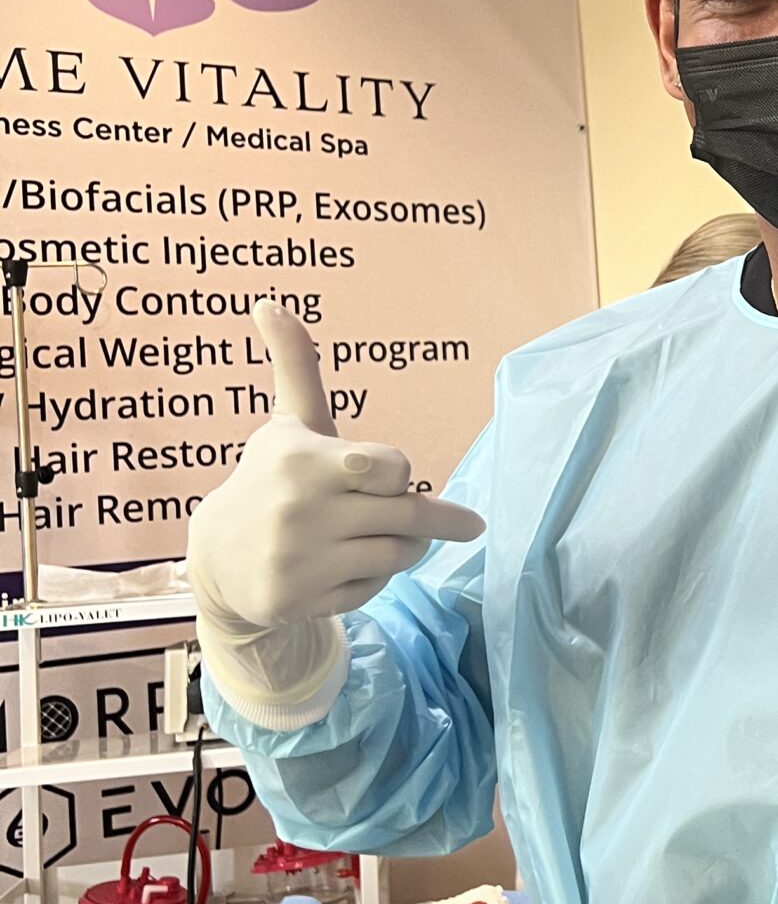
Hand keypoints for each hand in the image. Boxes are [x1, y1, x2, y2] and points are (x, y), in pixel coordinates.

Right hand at [188, 300, 482, 634]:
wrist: (218, 558)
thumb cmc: (272, 480)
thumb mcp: (288, 422)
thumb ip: (295, 364)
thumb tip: (269, 302)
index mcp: (303, 460)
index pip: (395, 469)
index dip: (397, 475)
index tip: (383, 477)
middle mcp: (299, 509)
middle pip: (408, 516)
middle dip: (423, 517)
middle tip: (433, 518)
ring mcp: (298, 559)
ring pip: (397, 555)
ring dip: (401, 548)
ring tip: (376, 536)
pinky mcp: (297, 601)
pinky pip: (372, 590)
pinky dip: (370, 580)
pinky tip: (341, 567)